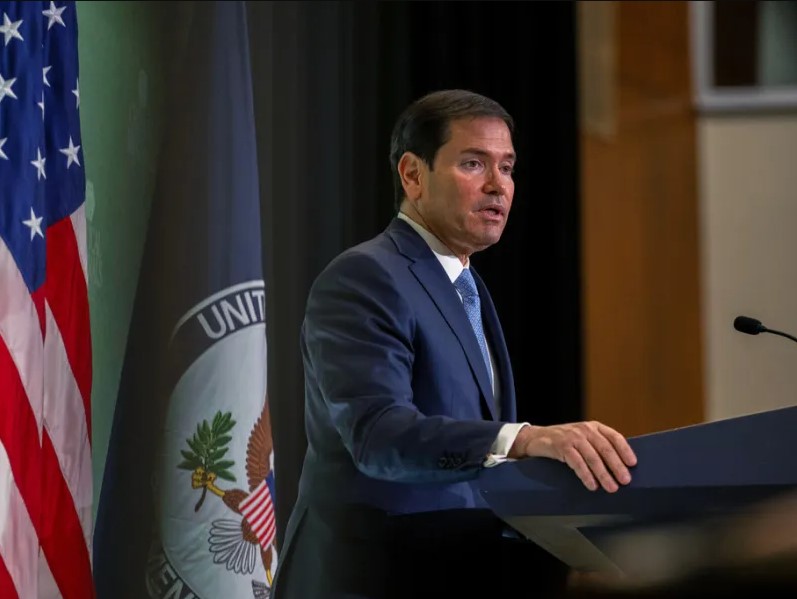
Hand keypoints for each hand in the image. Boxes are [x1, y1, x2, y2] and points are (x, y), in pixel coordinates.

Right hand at [508, 421, 636, 491]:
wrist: (535, 438)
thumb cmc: (563, 441)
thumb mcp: (582, 438)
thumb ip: (598, 446)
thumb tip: (620, 466)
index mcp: (594, 427)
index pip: (614, 437)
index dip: (625, 450)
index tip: (633, 464)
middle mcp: (585, 429)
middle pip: (605, 449)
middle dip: (617, 466)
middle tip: (625, 481)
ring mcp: (573, 437)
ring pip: (593, 457)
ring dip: (603, 475)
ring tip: (611, 487)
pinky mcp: (561, 446)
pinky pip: (577, 463)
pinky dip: (586, 475)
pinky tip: (592, 485)